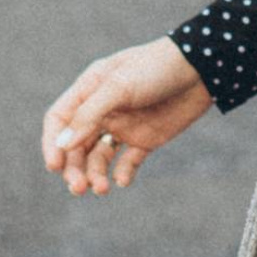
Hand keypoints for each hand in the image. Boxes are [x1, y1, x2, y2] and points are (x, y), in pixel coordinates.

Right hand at [41, 38, 211, 194]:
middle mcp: (103, 110)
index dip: (52, 143)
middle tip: (79, 188)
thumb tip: (62, 144)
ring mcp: (124, 125)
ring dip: (95, 175)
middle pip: (76, 145)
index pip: (59, 119)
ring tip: (102, 189)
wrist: (204, 68)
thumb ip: (90, 115)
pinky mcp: (146, 139)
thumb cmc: (158, 68)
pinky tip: (122, 180)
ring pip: (98, 158)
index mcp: (91, 90)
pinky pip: (127, 162)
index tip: (55, 166)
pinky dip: (122, 174)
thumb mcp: (120, 86)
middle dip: (74, 168)